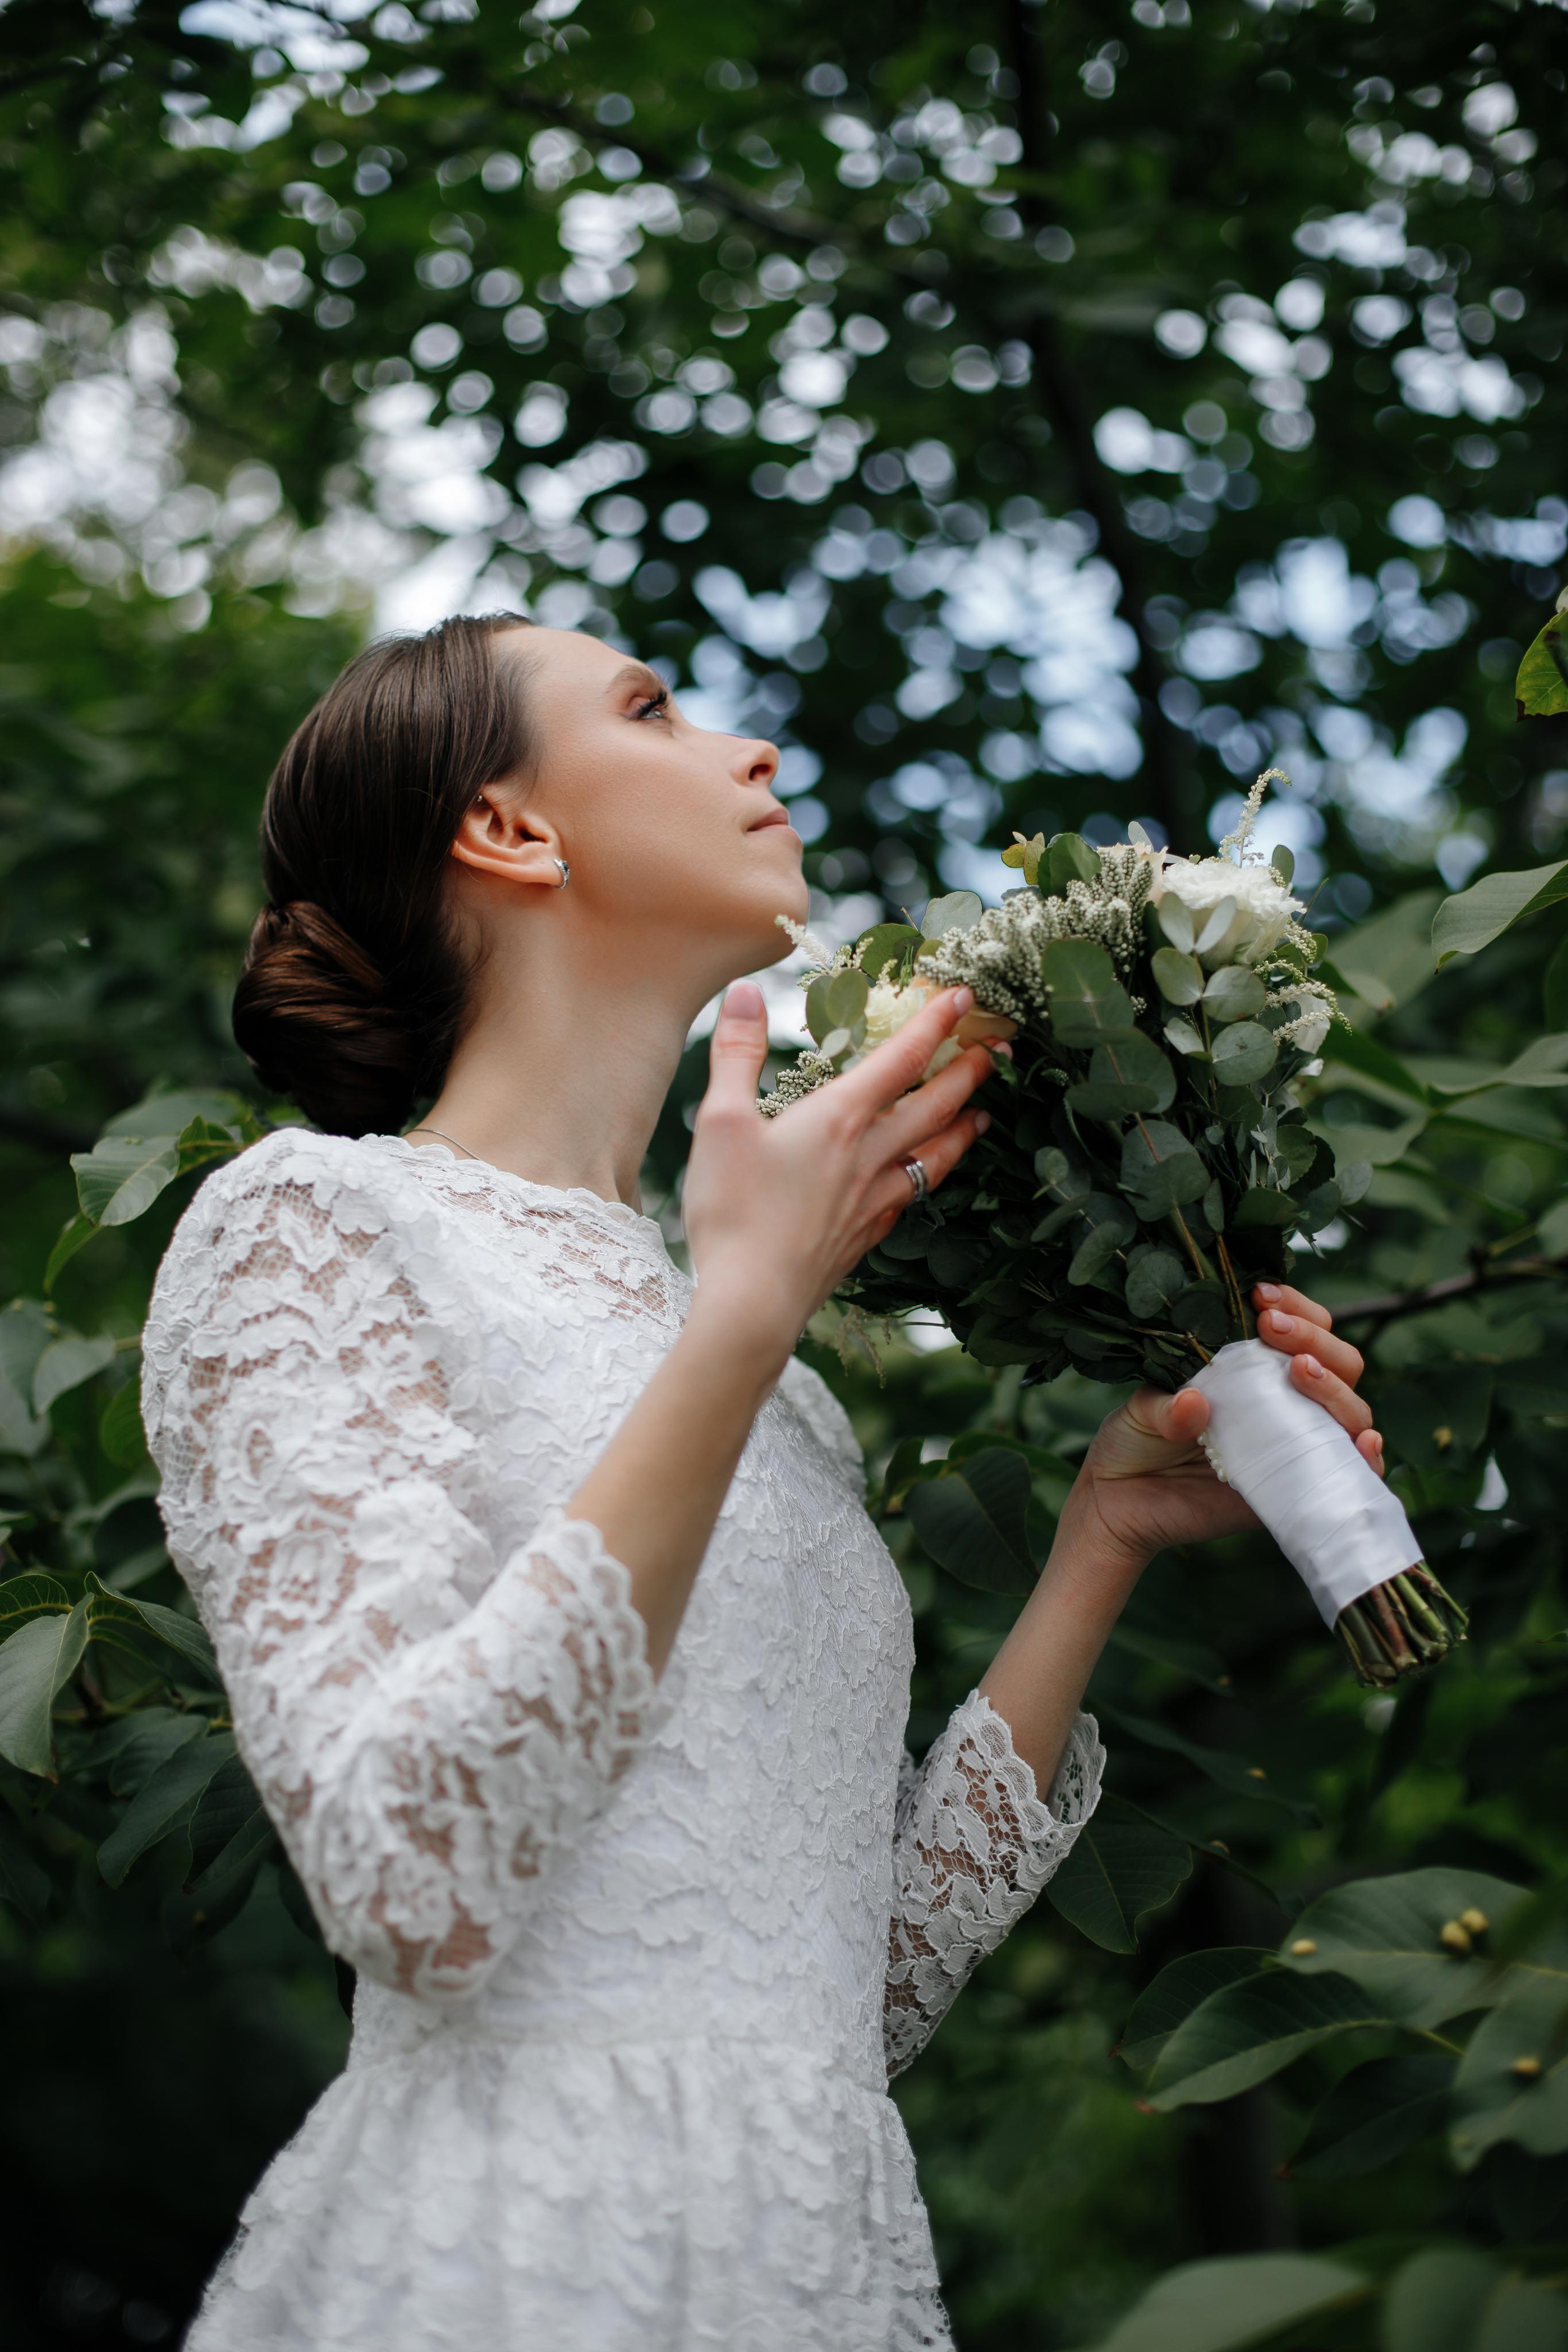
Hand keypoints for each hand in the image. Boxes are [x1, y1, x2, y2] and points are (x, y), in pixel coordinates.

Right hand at [681, 977, 997, 1368]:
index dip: (935, 1022)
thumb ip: (737, 1053)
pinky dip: (928, 1180)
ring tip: (984, 1115)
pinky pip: (910, 1199)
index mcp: (839, 1119)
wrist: (752, 1303)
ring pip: (935, 1157)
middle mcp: (868, 1157)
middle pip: (935, 1106)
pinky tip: (923, 1182)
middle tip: (999, 1049)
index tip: (965, 995)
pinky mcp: (864, 1238)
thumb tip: (745, 991)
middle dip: (970, 1072)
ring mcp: (873, 1202)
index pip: (900, 1058)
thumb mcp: (720, 1122)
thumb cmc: (734, 1212)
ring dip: (964, 1130)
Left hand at [1058, 1283, 1382, 1578]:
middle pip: (1339, 1363)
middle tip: (1273, 1327)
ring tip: (1300, 1371)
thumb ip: (1165, 1404)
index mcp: (1253, 1370)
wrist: (1118, 1506)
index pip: (1300, 1331)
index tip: (1262, 1297)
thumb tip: (1195, 1402)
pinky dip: (1368, 1457)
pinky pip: (1349, 1473)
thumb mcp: (1141, 1411)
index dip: (1295, 1309)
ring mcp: (1296, 1446)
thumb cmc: (1132, 1444)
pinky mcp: (1297, 1490)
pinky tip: (1363, 1441)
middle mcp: (1284, 1403)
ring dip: (1336, 1387)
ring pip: (1350, 1411)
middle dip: (1315, 1338)